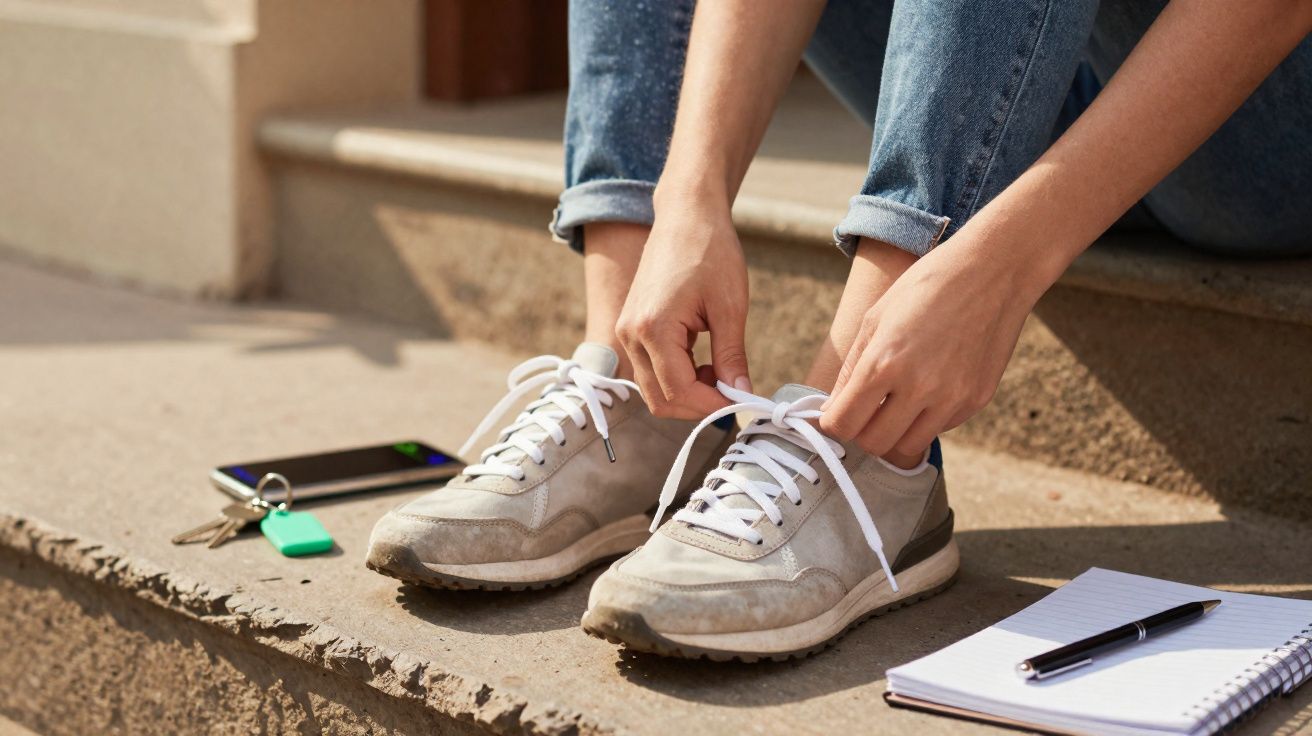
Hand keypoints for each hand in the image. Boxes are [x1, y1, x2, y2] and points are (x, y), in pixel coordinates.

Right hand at [616, 199, 751, 418]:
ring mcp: (626, 332)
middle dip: (698, 406)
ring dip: (687, 393)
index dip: (713, 406)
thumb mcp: (730, 307)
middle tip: (733, 391)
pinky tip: (703, 361)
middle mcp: (630, 335)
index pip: (679, 392)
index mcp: (653, 329)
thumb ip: (732, 357)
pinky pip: (650, 370)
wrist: (686, 215)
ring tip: (718, 370)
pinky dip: (676, 377)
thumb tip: (741, 395)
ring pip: (653, 389)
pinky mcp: (630, 328)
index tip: (743, 403)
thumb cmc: (711, 251)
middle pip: (660, 400)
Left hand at [819, 235, 1046, 458]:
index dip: (832, 422)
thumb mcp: (875, 318)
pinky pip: (939, 429)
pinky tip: (928, 388)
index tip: (835, 413)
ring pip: (907, 447)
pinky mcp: (976, 401)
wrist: (994, 271)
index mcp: (884, 362)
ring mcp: (951, 398)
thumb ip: (851, 369)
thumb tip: (833, 408)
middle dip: (861, 432)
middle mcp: (919, 387)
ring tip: (894, 404)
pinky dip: (925, 419)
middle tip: (864, 411)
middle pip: (874, 445)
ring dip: (894, 432)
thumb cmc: (927, 286)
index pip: (843, 424)